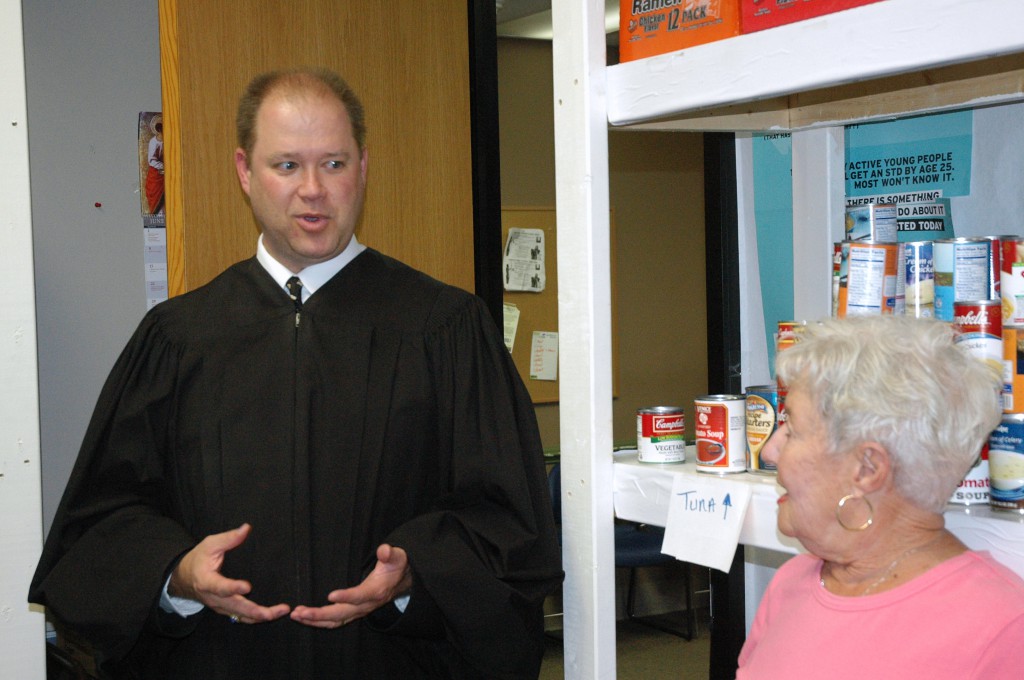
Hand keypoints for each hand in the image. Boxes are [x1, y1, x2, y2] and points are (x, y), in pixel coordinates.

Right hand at [170, 523, 290, 623]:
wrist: (184, 578)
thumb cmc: (198, 559)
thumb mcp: (209, 545)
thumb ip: (228, 539)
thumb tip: (246, 529)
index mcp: (207, 581)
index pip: (220, 587)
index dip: (233, 588)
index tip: (248, 586)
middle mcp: (214, 598)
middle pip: (236, 608)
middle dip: (258, 611)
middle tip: (277, 610)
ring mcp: (220, 606)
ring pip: (241, 616)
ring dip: (262, 616)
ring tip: (281, 611)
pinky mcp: (226, 610)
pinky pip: (241, 617)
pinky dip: (256, 618)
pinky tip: (272, 614)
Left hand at [290, 543, 411, 628]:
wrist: (400, 582)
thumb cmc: (395, 567)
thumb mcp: (397, 557)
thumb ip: (390, 553)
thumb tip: (384, 550)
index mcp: (376, 592)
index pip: (359, 596)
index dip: (346, 597)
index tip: (330, 595)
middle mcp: (366, 605)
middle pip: (341, 614)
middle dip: (319, 614)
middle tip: (300, 611)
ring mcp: (358, 611)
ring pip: (335, 620)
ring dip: (315, 620)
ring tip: (296, 615)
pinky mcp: (353, 612)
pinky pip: (334, 621)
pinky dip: (319, 621)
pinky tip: (305, 618)